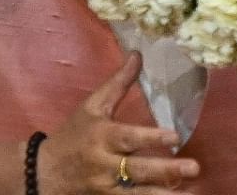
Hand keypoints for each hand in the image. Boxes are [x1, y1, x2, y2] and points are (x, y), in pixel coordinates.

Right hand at [37, 52, 198, 194]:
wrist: (42, 173)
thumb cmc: (73, 135)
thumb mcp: (91, 107)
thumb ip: (117, 84)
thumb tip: (138, 55)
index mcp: (101, 136)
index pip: (128, 138)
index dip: (151, 138)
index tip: (175, 137)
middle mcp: (103, 164)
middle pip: (137, 169)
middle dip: (166, 170)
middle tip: (194, 168)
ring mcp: (104, 187)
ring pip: (136, 194)